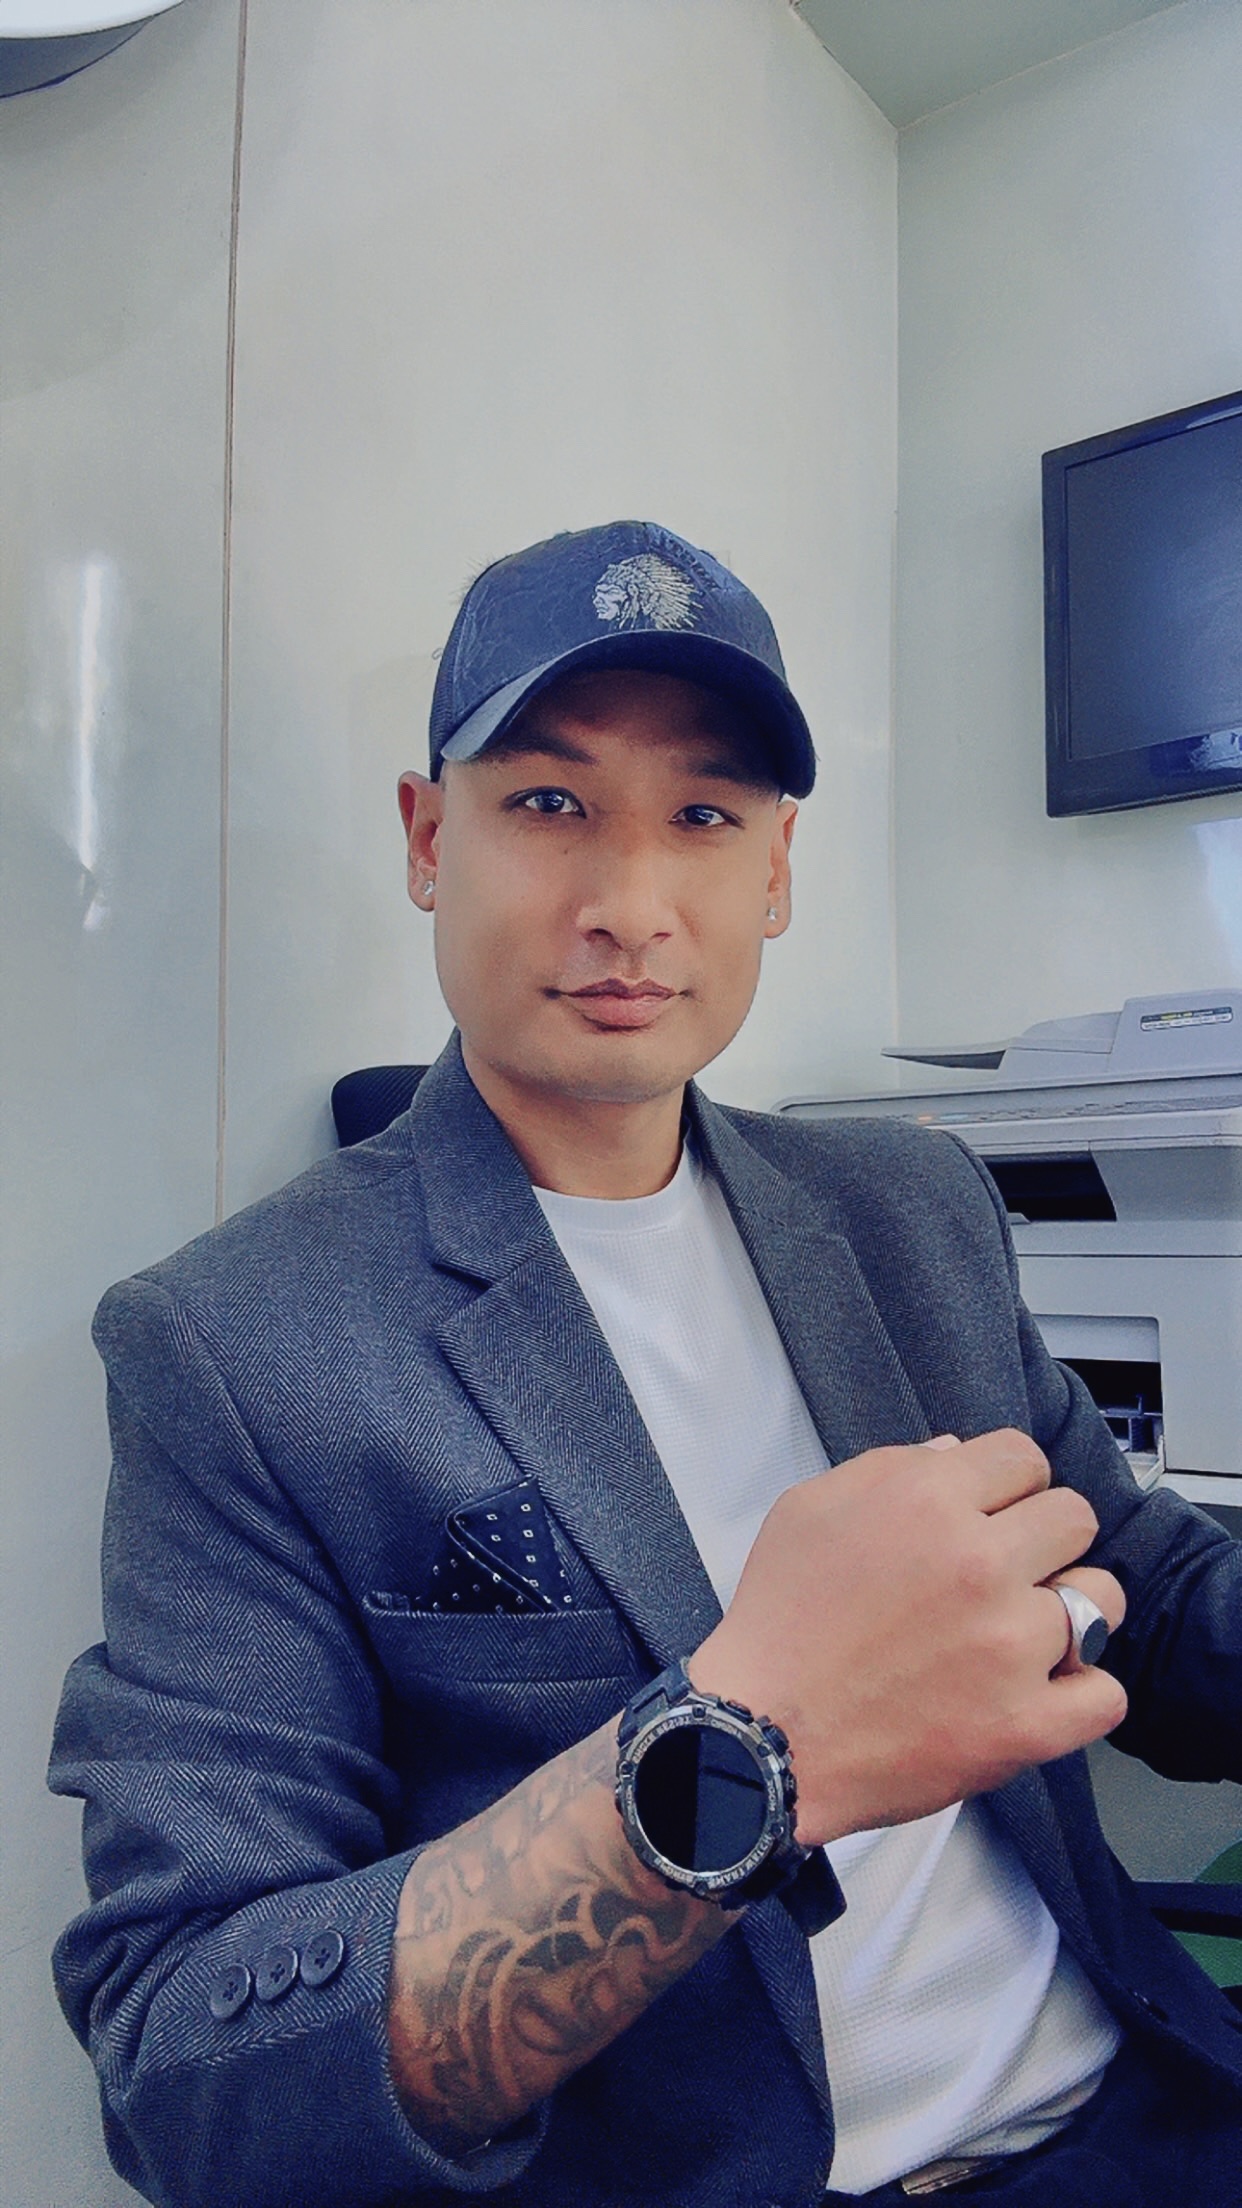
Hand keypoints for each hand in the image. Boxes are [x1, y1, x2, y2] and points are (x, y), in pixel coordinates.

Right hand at [688, 1429, 1125, 1845]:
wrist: (761, 1737)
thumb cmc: (779, 1625)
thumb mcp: (808, 1510)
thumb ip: (889, 1467)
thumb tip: (956, 1454)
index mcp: (927, 1501)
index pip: (1024, 1457)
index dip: (1008, 1484)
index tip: (994, 1512)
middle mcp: (978, 1563)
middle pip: (1075, 1518)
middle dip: (1044, 1537)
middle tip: (1008, 1571)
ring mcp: (1008, 1646)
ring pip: (1102, 1600)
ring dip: (1072, 1610)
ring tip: (1028, 1631)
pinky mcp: (1023, 1725)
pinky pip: (1107, 1694)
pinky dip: (1084, 1693)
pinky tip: (1046, 1690)